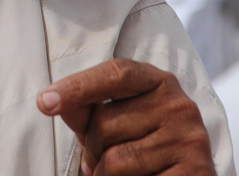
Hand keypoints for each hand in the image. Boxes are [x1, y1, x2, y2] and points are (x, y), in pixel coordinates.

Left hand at [37, 59, 215, 175]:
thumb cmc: (139, 148)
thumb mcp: (112, 124)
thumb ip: (85, 111)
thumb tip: (52, 102)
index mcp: (158, 81)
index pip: (115, 73)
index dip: (78, 86)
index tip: (44, 102)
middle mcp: (179, 105)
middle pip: (105, 121)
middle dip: (92, 147)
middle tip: (103, 158)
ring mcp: (190, 139)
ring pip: (115, 160)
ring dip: (103, 174)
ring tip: (121, 174)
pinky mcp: (195, 172)